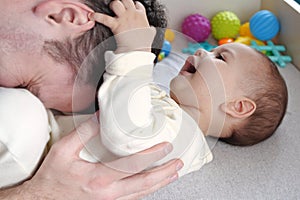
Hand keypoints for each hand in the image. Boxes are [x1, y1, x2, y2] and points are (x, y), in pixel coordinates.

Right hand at [0, 116, 182, 199]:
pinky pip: (134, 198)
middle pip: (144, 184)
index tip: (165, 146)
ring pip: (142, 194)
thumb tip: (101, 116)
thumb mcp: (63, 151)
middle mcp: (108, 194)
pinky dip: (147, 190)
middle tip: (178, 162)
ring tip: (173, 173)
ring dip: (160, 183)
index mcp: (98, 178)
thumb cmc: (52, 178)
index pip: (133, 166)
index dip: (152, 155)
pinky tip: (153, 184)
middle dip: (164, 173)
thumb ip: (84, 133)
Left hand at [89, 0, 155, 52]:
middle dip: (122, 2)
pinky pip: (104, 18)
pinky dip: (96, 16)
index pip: (137, 5)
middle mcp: (133, 14)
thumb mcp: (150, 35)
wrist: (138, 51)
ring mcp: (124, 18)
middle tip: (118, 7)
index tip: (131, 7)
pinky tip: (92, 15)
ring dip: (112, 5)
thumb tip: (152, 29)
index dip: (133, 5)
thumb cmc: (144, 45)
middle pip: (126, 0)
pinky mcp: (116, 25)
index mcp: (141, 16)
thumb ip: (150, 30)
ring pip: (116, 3)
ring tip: (110, 9)